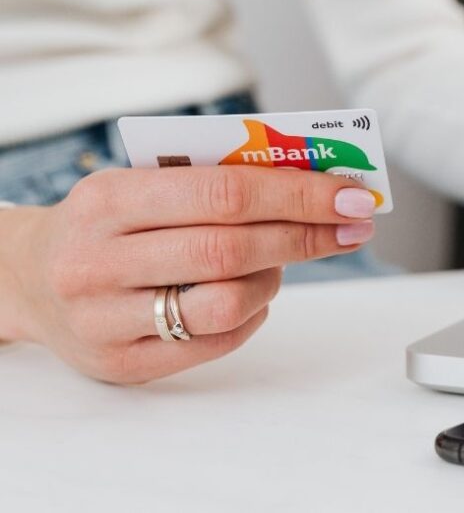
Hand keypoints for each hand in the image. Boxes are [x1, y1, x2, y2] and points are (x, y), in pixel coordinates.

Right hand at [0, 166, 375, 382]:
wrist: (27, 278)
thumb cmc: (104, 223)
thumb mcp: (137, 182)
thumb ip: (210, 180)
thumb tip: (309, 181)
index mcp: (108, 199)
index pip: (223, 193)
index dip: (297, 194)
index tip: (349, 195)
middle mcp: (100, 260)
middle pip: (230, 248)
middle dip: (305, 234)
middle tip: (351, 225)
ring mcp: (107, 318)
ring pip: (226, 301)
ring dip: (275, 277)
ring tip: (284, 260)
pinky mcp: (123, 363)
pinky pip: (215, 341)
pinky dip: (253, 314)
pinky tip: (254, 294)